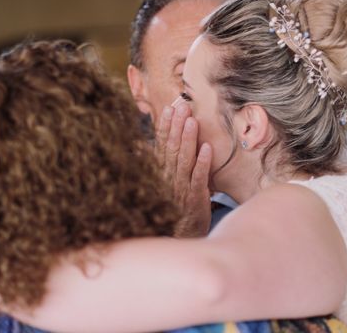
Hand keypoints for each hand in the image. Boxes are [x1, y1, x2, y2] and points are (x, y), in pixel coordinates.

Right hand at [156, 103, 212, 237]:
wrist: (179, 240)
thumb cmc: (170, 210)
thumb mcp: (159, 186)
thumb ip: (153, 164)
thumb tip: (139, 145)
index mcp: (160, 174)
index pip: (162, 145)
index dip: (165, 126)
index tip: (168, 108)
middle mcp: (168, 179)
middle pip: (172, 149)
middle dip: (177, 126)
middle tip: (182, 106)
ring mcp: (181, 189)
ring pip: (184, 160)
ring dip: (188, 140)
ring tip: (192, 120)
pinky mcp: (195, 200)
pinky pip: (198, 179)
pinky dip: (202, 164)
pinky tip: (207, 148)